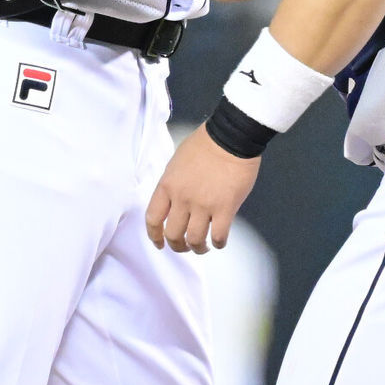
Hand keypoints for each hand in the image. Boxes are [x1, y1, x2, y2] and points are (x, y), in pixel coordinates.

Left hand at [145, 124, 260, 253]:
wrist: (231, 136)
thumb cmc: (205, 143)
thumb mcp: (177, 161)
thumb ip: (173, 184)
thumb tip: (175, 200)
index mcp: (168, 185)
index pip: (153, 219)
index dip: (155, 236)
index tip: (159, 243)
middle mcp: (182, 199)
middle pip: (173, 234)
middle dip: (178, 246)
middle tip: (186, 246)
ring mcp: (203, 205)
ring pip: (195, 240)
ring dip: (198, 248)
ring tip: (204, 247)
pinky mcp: (225, 208)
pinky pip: (219, 236)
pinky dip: (218, 243)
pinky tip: (219, 241)